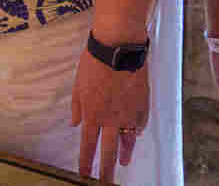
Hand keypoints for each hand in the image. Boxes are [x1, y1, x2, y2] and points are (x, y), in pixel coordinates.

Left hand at [71, 51, 149, 181]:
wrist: (118, 48)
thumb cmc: (95, 62)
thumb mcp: (78, 85)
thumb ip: (77, 107)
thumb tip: (75, 123)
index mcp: (92, 114)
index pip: (88, 146)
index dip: (86, 163)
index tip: (85, 175)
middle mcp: (111, 119)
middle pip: (109, 152)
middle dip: (106, 171)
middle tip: (105, 183)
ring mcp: (128, 114)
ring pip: (128, 141)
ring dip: (125, 154)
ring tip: (124, 163)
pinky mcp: (142, 105)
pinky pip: (140, 124)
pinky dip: (137, 130)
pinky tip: (135, 133)